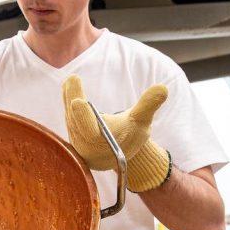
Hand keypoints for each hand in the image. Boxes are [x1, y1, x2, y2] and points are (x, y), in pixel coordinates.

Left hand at [61, 75, 171, 191]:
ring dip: (68, 97)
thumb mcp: (142, 121)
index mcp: (102, 145)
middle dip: (73, 99)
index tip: (77, 101)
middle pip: (75, 120)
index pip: (89, 131)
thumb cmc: (132, 135)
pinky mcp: (72, 132)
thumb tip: (162, 89)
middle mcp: (85, 145)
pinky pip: (68, 115)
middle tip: (72, 79)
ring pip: (70, 117)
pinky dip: (67, 100)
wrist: (121, 151)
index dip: (82, 117)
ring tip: (71, 80)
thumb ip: (148, 105)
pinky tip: (67, 85)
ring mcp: (76, 139)